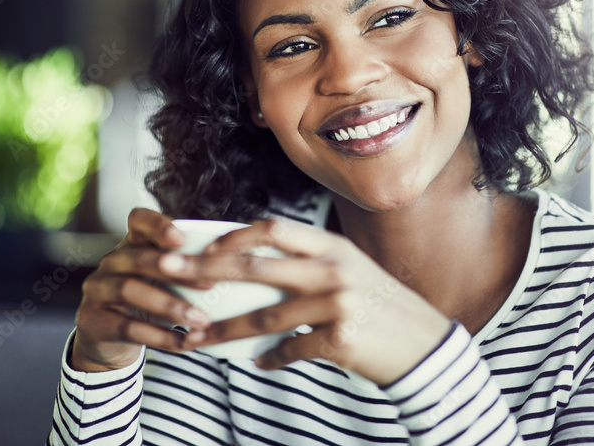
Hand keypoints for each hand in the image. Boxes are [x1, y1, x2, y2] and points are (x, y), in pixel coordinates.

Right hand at [70, 208, 214, 371]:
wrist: (107, 340)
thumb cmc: (146, 301)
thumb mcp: (161, 279)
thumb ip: (186, 267)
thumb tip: (238, 263)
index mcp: (130, 244)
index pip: (138, 220)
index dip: (158, 226)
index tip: (182, 238)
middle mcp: (110, 262)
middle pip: (138, 258)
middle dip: (176, 272)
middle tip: (210, 286)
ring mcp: (97, 290)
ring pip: (131, 291)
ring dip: (171, 306)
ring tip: (201, 320)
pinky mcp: (93, 320)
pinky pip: (128, 327)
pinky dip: (161, 337)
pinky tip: (186, 343)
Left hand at [162, 218, 452, 384]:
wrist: (426, 345)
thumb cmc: (382, 306)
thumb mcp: (351, 271)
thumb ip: (310, 264)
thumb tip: (253, 265)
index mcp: (331, 247)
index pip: (272, 229)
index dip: (231, 236)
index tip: (200, 248)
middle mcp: (333, 269)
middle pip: (256, 267)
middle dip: (205, 271)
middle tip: (167, 273)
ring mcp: (338, 303)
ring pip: (265, 315)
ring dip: (225, 330)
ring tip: (196, 340)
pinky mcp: (341, 338)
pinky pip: (291, 349)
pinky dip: (270, 358)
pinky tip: (257, 364)